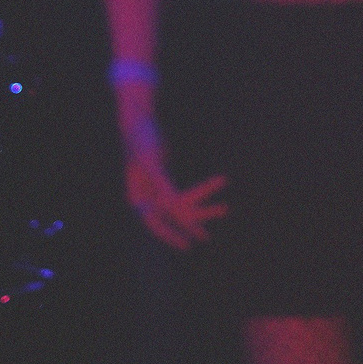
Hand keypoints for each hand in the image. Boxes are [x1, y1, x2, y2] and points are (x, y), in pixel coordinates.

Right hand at [121, 116, 227, 250]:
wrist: (140, 119)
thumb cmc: (142, 139)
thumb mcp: (151, 161)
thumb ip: (162, 184)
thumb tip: (174, 204)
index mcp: (137, 198)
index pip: (154, 223)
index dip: (170, 235)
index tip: (187, 244)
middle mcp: (148, 198)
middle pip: (172, 216)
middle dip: (191, 224)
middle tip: (206, 238)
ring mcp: (160, 190)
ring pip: (184, 205)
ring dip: (203, 207)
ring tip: (225, 209)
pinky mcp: (170, 181)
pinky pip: (189, 191)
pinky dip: (204, 190)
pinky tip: (220, 185)